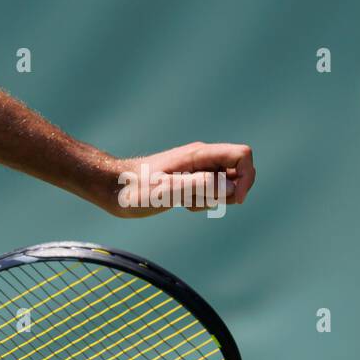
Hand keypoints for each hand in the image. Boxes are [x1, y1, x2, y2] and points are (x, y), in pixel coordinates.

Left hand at [96, 142, 255, 217]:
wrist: (112, 189)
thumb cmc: (135, 189)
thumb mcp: (166, 191)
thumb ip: (199, 187)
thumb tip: (231, 187)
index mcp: (199, 154)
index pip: (242, 155)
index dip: (247, 177)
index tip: (236, 199)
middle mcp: (200, 158)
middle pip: (237, 171)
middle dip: (228, 192)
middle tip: (200, 202)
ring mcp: (195, 169)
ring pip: (223, 184)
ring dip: (212, 199)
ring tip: (185, 203)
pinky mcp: (187, 180)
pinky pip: (208, 191)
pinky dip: (201, 202)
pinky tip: (181, 205)